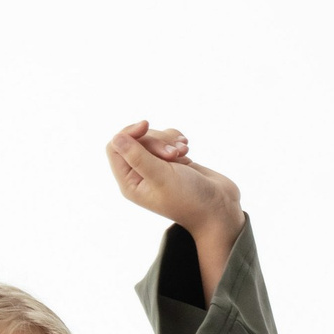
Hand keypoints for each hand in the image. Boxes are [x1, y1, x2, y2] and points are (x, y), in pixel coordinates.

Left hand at [105, 122, 242, 296]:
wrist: (218, 208)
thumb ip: (137, 156)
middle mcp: (140, 175)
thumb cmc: (189, 198)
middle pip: (136, 140)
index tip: (146, 126)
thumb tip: (117, 137)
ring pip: (153, 137)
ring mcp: (156, 168)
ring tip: (184, 152)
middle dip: (156, 140)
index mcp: (130, 183)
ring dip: (169, 139)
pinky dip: (176, 140)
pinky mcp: (172, 162)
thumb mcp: (161, 176)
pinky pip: (167, 139)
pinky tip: (187, 149)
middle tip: (174, 154)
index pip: (116, 147)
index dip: (129, 133)